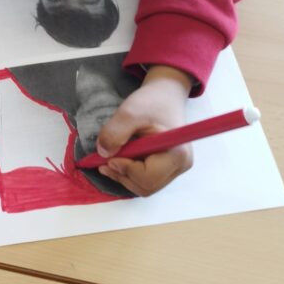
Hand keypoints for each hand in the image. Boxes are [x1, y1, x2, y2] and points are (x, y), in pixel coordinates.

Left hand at [94, 65, 193, 196]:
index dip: (125, 170)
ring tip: (111, 159)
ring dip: (123, 176)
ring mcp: (175, 169)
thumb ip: (114, 133)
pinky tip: (120, 160)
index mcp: (177, 154)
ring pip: (144, 187)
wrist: (165, 96)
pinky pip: (145, 181)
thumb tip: (103, 154)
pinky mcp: (167, 169)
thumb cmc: (152, 102)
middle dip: (122, 175)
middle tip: (104, 161)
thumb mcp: (128, 112)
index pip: (148, 178)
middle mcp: (180, 165)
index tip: (110, 157)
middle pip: (146, 187)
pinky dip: (129, 174)